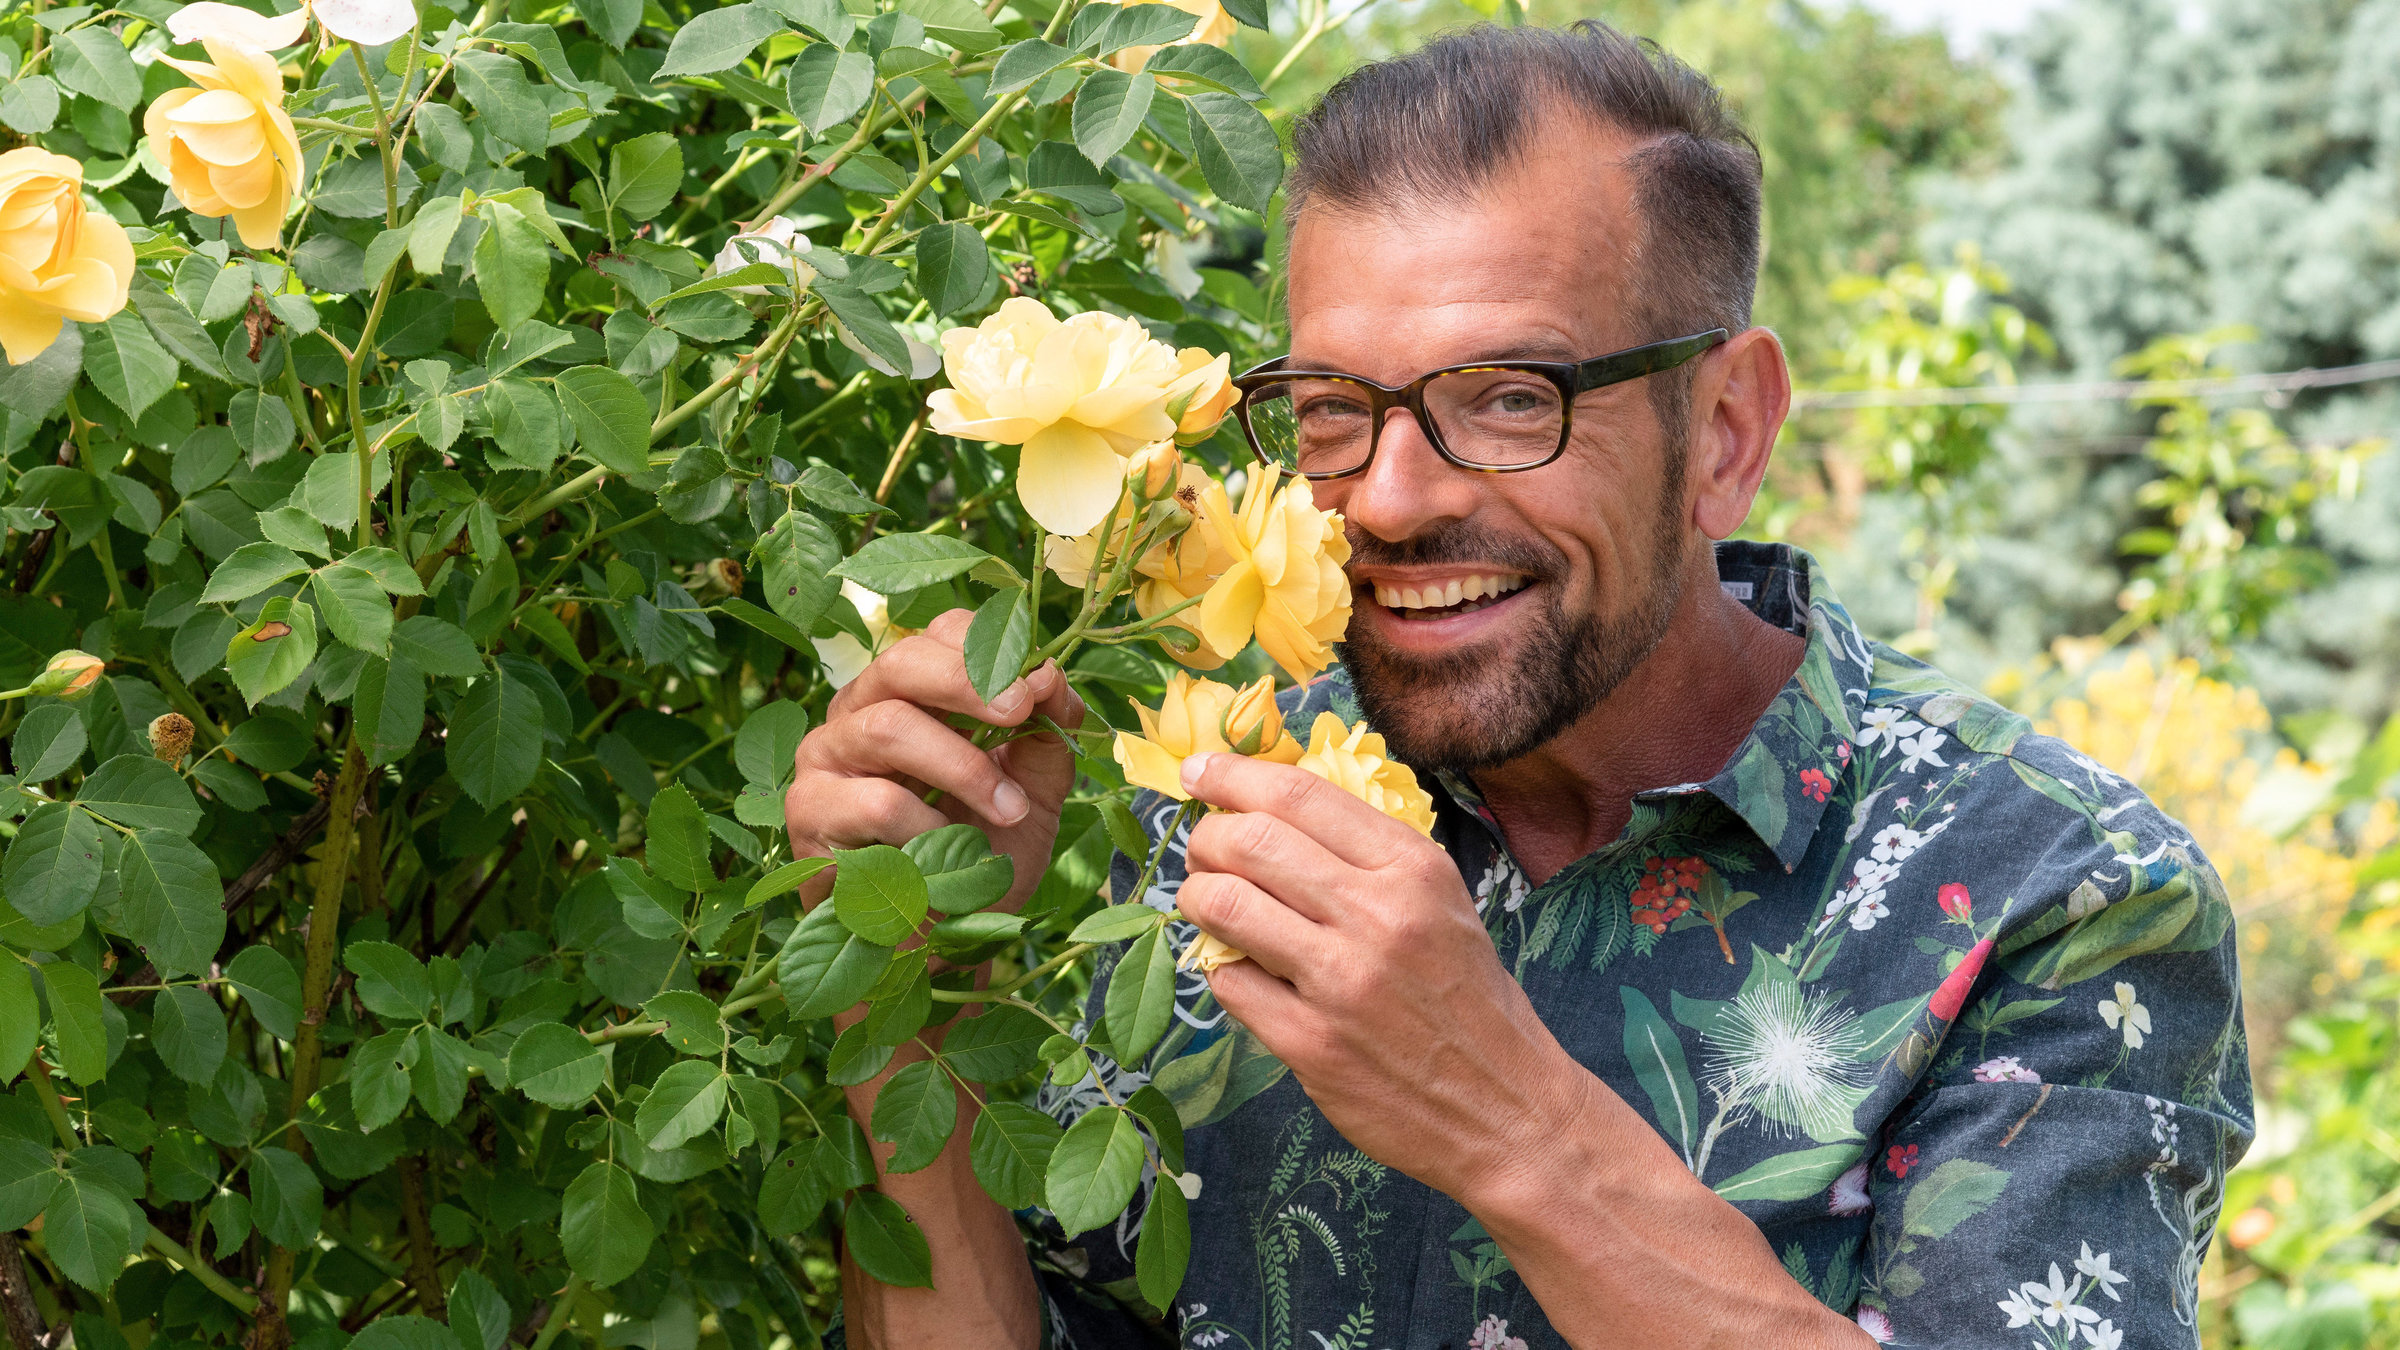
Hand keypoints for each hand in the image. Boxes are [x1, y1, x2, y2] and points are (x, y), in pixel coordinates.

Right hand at [784, 608, 1083, 915]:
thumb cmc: (978, 858)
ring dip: (962, 767)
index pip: (940, 634)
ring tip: (1008, 810)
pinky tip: (946, 855)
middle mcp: (861, 710)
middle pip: (903, 661)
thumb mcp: (1032, 794)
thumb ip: (1046, 737)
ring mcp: (826, 757)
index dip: (991, 650)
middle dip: (969, 682)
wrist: (939, 943)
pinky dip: (925, 827)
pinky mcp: (809, 812)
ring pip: (888, 727)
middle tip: (1020, 711)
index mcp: (914, 692)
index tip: (1038, 689)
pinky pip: (873, 801)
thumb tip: (1052, 675)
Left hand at [1174, 752, 1580, 1204]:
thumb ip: (1367, 856)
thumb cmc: (1468, 999)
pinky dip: (1220, 967)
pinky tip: (1241, 970)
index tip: (1199, 771)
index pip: (1298, 794)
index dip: (1233, 775)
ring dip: (1196, 897)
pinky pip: (1229, 981)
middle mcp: (1377, 914)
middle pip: (1249, 841)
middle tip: (1202, 852)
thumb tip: (1270, 810)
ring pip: (1223, 904)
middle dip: (1206, 839)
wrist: (1508, 1111)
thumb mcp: (1439, 903)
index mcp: (1412, 868)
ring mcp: (1341, 982)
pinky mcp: (1311, 1044)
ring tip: (1205, 904)